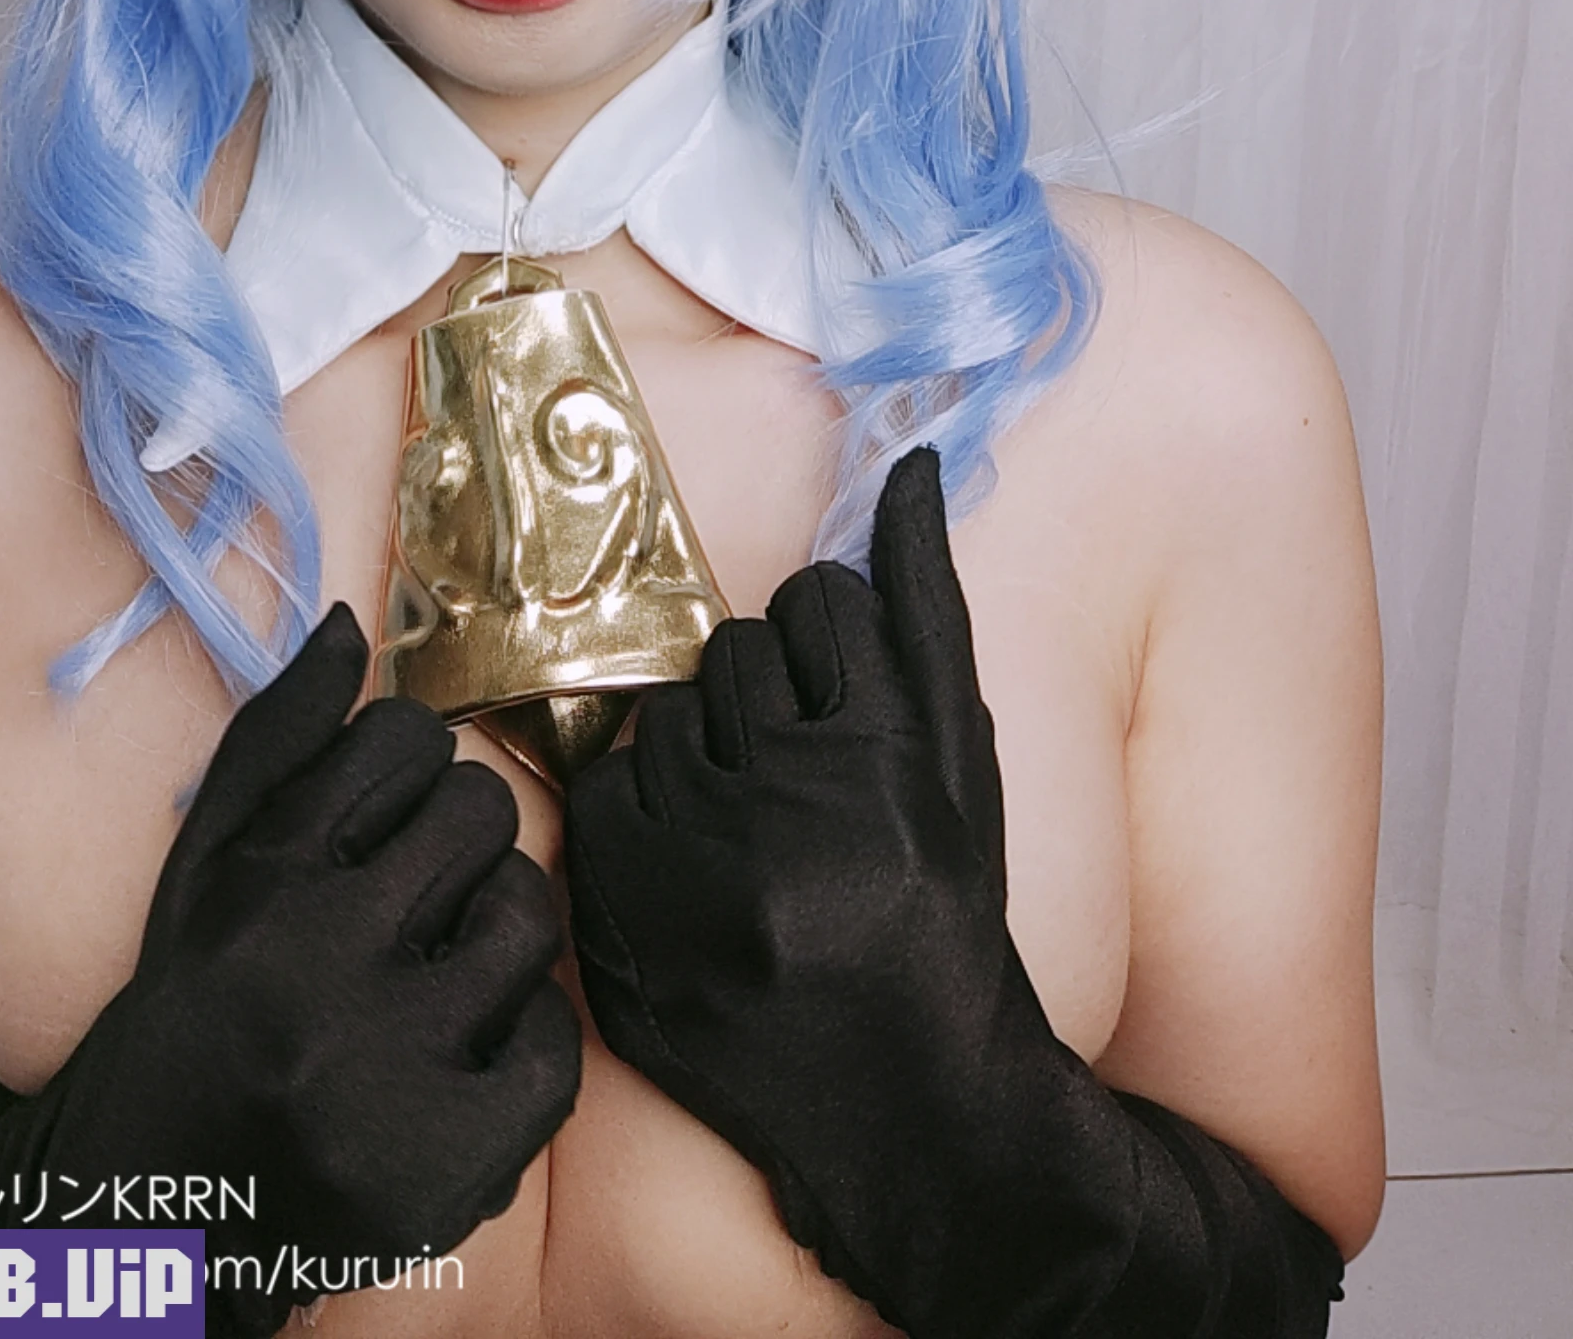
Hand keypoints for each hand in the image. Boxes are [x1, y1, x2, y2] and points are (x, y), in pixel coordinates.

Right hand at [0, 605, 580, 1327]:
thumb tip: (350, 623)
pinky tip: (462, 1059)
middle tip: (412, 904)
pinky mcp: (447, 1161)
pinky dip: (523, 1048)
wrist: (151, 1211)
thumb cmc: (193, 1009)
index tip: (377, 823)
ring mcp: (389, 1070)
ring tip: (435, 978)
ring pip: (528, 916)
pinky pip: (555, 1048)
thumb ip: (278, 740)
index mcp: (260, 882)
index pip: (404, 735)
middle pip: (483, 812)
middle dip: (457, 846)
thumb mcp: (207, 865)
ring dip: (494, 937)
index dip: (404, 769)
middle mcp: (321, 965)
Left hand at [565, 451, 1342, 1338]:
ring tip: (756, 841)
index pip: (820, 602)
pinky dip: (644, 821)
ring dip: (703, 762)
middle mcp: (787, 807)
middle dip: (766, 708)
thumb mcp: (964, 760)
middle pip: (737, 655)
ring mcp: (695, 868)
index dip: (833, 651)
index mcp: (885, 758)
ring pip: (667, 719)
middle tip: (804, 793)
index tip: (848, 715)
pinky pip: (608, 792)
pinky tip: (700, 876)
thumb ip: (928, 606)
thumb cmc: (947, 912)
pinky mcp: (621, 916)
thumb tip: (913, 463)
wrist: (912, 1110)